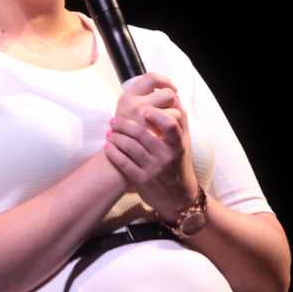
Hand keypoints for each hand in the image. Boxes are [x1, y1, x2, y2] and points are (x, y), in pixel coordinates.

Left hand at [104, 72, 198, 222]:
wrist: (177, 195)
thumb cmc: (178, 161)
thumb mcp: (184, 141)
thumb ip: (179, 119)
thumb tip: (173, 96)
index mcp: (177, 144)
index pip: (169, 125)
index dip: (155, 115)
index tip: (144, 109)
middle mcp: (166, 156)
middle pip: (141, 133)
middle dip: (124, 124)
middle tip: (114, 120)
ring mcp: (153, 169)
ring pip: (129, 147)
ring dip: (116, 137)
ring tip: (109, 132)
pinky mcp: (141, 180)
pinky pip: (122, 162)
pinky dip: (113, 152)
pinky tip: (108, 146)